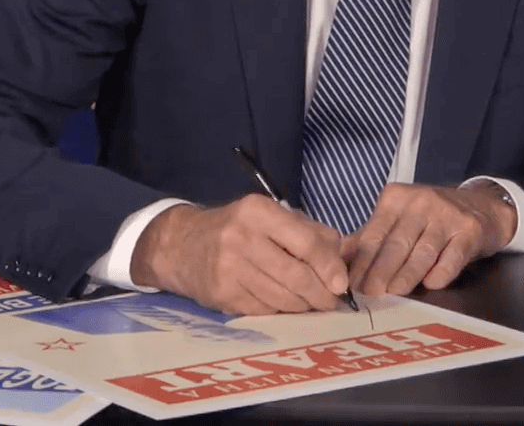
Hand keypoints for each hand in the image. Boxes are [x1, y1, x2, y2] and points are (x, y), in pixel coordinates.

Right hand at [129, 194, 350, 314]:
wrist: (181, 245)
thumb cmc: (236, 228)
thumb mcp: (269, 216)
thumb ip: (308, 231)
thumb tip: (342, 254)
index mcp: (258, 211)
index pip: (305, 242)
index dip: (328, 266)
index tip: (341, 283)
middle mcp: (241, 238)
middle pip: (296, 275)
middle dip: (321, 294)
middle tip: (332, 301)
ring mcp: (228, 268)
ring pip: (282, 298)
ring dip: (303, 306)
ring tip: (310, 303)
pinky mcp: (221, 294)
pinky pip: (264, 310)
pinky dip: (280, 311)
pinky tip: (283, 305)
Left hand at [344, 182, 515, 295]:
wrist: (481, 207)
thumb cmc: (430, 218)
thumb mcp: (398, 219)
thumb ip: (369, 237)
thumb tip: (337, 258)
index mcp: (395, 198)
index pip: (374, 233)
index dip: (360, 261)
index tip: (349, 284)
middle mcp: (420, 202)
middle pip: (396, 242)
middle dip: (380, 270)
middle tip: (368, 294)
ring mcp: (446, 215)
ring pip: (422, 250)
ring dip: (406, 274)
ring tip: (394, 293)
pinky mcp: (469, 230)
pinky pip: (452, 256)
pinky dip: (441, 271)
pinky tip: (430, 284)